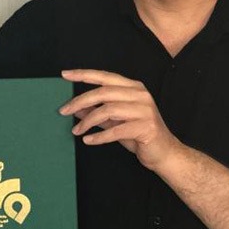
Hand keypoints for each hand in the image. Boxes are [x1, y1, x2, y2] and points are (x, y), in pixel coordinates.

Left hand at [60, 69, 183, 171]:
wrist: (164, 153)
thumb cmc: (138, 135)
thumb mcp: (114, 122)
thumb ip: (97, 113)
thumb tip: (76, 108)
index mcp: (133, 88)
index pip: (105, 77)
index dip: (84, 74)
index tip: (65, 75)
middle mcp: (140, 95)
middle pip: (103, 92)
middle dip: (80, 101)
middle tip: (63, 110)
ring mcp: (145, 110)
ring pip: (108, 110)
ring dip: (88, 121)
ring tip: (76, 131)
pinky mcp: (146, 127)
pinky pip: (117, 130)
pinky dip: (100, 136)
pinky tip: (89, 140)